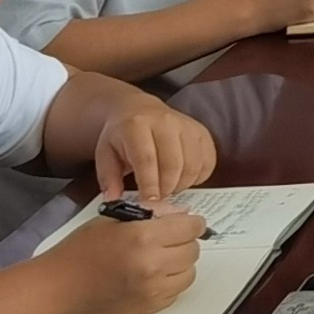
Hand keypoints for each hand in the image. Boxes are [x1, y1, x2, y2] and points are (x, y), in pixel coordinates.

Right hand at [43, 200, 201, 313]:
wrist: (58, 288)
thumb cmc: (79, 251)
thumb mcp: (112, 220)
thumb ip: (150, 213)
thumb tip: (181, 213)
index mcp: (142, 237)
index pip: (190, 227)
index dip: (192, 222)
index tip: (188, 223)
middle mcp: (152, 265)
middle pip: (193, 250)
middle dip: (185, 242)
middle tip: (169, 240)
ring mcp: (153, 290)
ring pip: (189, 273)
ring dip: (180, 264)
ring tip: (160, 259)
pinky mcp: (150, 308)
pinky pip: (176, 292)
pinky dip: (171, 283)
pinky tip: (152, 276)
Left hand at [89, 92, 217, 200]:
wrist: (138, 109)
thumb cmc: (121, 136)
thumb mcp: (105, 154)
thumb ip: (108, 179)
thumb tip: (114, 201)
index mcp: (136, 125)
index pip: (147, 159)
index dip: (150, 184)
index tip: (150, 204)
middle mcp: (165, 121)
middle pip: (173, 164)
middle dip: (166, 189)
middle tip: (157, 199)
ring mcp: (187, 125)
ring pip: (193, 165)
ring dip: (182, 185)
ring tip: (168, 188)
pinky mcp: (202, 132)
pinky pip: (208, 161)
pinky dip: (198, 177)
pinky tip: (184, 179)